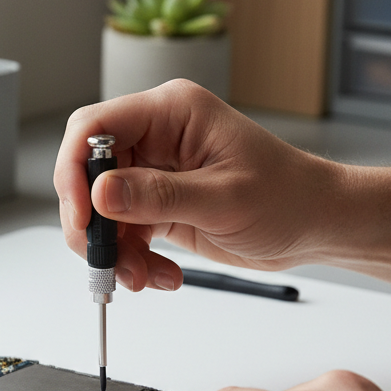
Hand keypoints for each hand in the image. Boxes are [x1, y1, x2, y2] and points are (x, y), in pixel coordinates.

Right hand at [53, 80, 343, 291]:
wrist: (316, 225)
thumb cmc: (289, 197)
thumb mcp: (224, 199)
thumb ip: (158, 196)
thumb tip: (99, 195)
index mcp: (170, 112)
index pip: (93, 127)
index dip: (74, 170)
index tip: (80, 217)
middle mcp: (155, 136)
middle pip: (86, 174)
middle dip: (91, 224)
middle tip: (106, 261)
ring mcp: (153, 171)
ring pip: (99, 211)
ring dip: (113, 251)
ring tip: (142, 277)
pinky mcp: (155, 203)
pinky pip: (121, 232)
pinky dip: (131, 260)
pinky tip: (160, 275)